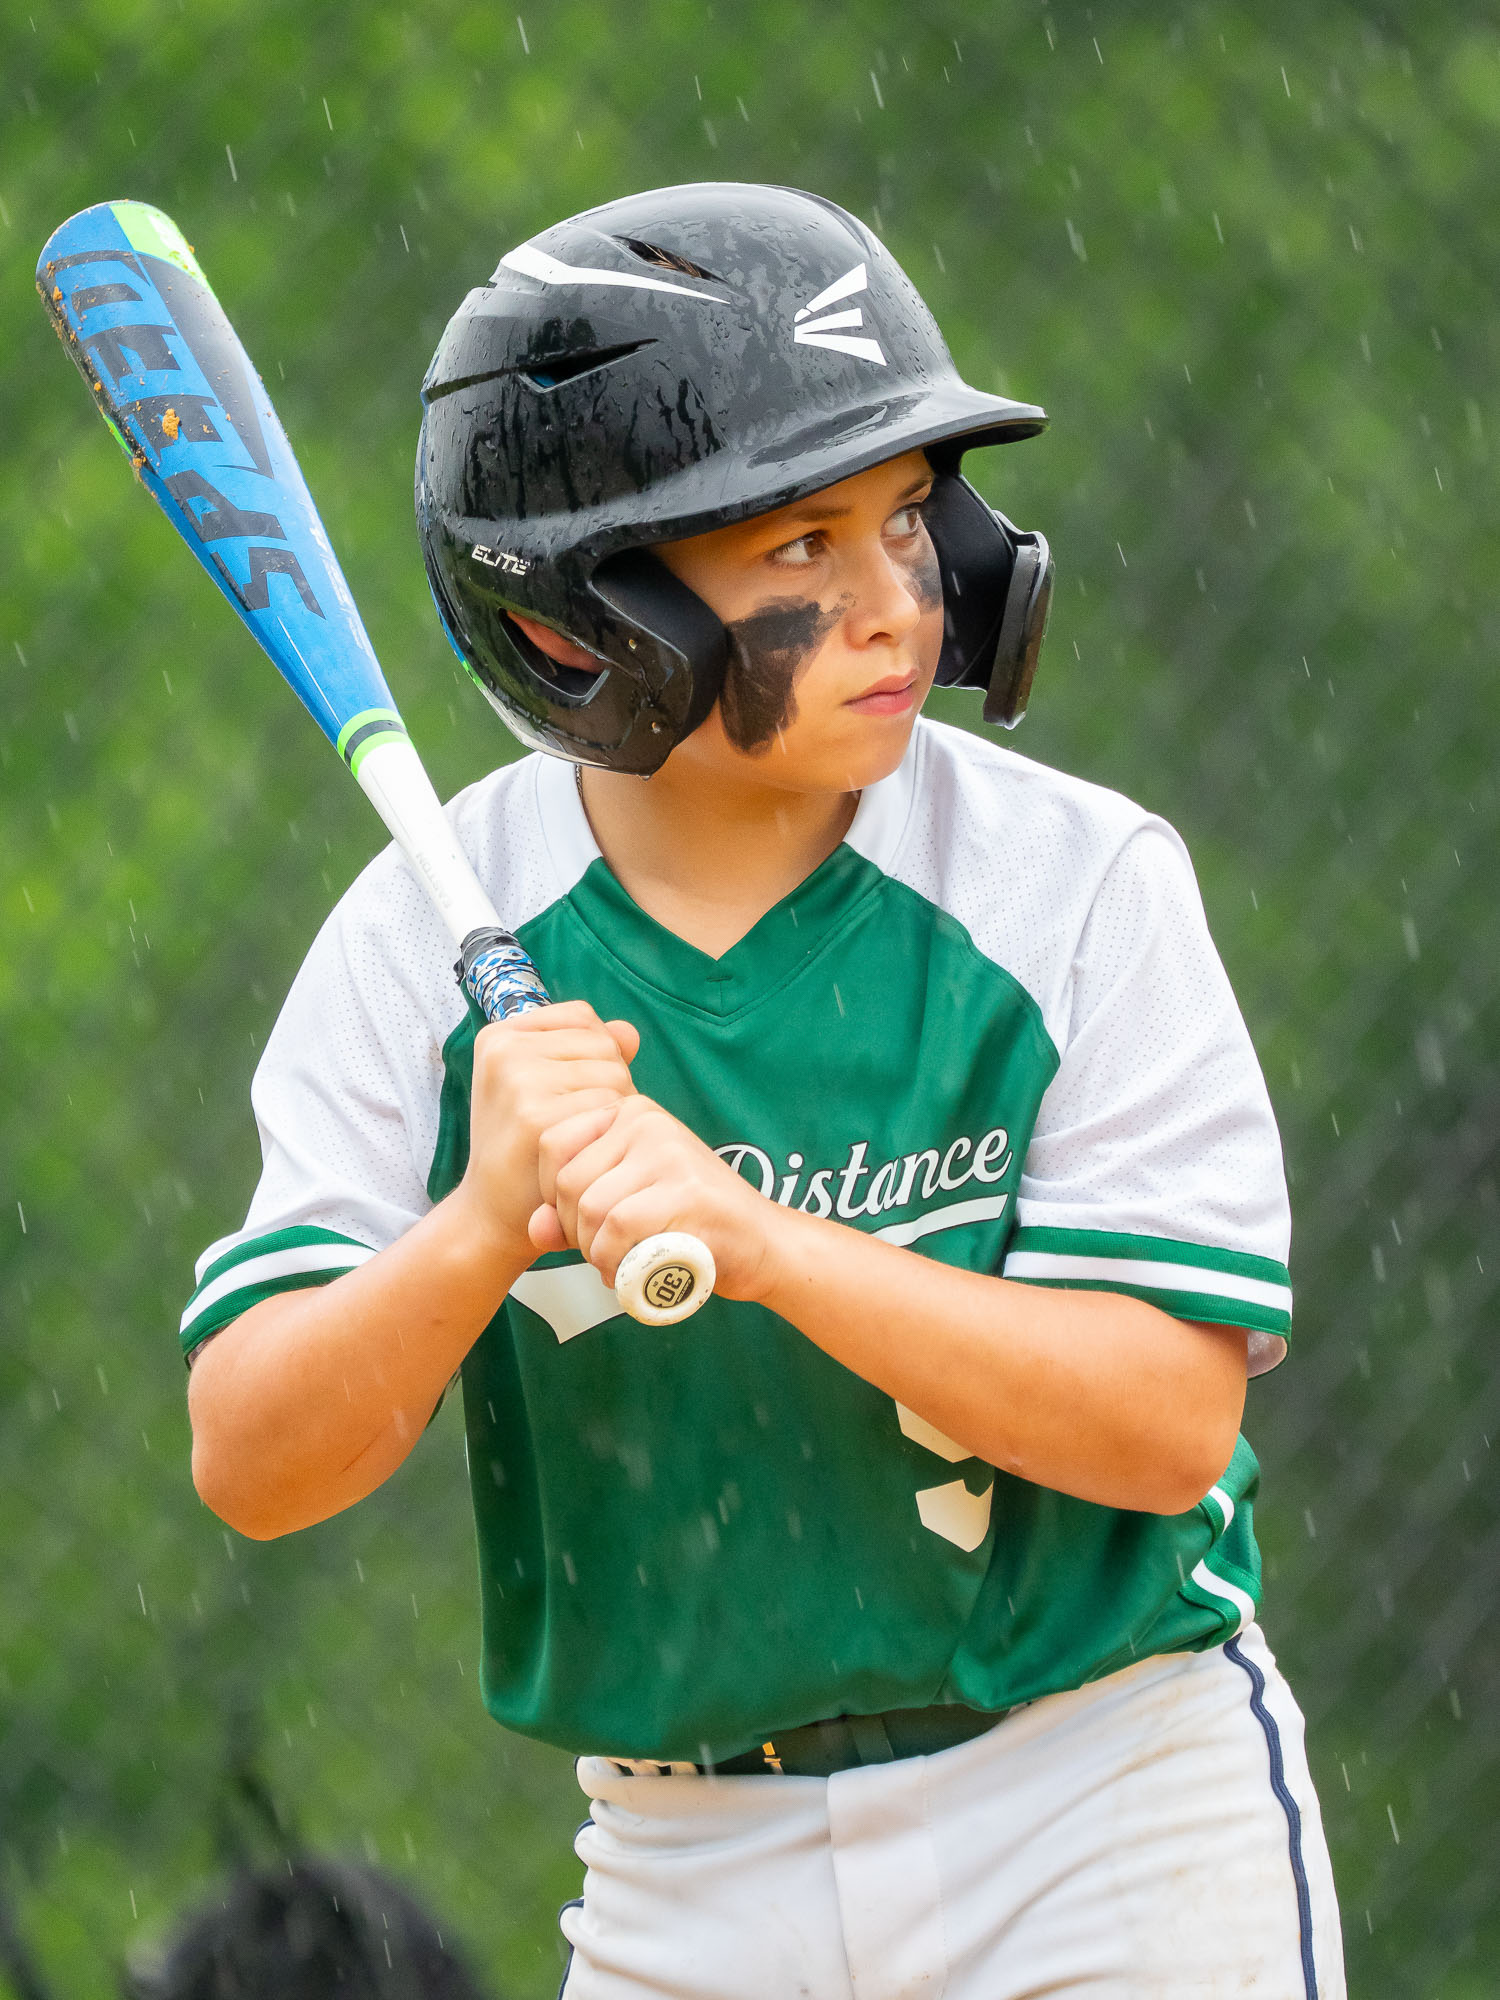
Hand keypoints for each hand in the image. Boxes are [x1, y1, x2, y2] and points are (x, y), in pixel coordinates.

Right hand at [455, 1001, 638, 1259]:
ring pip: (614, 1073)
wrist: (494, 1214)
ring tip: (581, 1140)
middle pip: (604, 1044)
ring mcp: (518, 1080)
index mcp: (501, 1035)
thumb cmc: (526, 1148)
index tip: (568, 1095)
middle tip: (577, 1127)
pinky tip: (584, 1155)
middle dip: (609, 1084)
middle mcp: (505, 1049)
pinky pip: (611, 1107)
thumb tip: (629, 1032)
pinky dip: (610, 1134)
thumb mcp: (544, 1089)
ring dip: (614, 1111)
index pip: (584, 1018)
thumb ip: (587, 1053)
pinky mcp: (537, 1115)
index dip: (596, 1056)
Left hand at [531, 1095, 783, 1302]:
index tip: (580, 1226)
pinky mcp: (686, 1187)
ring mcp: (668, 1149)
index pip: (552, 1144)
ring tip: (620, 1263)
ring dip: (595, 1251)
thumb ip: (574, 1215)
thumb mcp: (622, 1209)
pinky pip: (619, 1226)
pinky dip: (616, 1260)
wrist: (762, 1244)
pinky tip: (634, 1271)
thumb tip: (534, 1227)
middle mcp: (647, 1119)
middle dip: (575, 1231)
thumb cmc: (688, 1224)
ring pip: (591, 1206)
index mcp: (629, 1112)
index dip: (552, 1197)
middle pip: (568, 1181)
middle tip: (604, 1253)